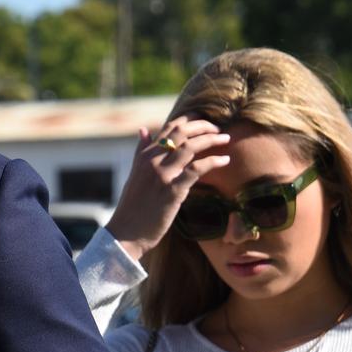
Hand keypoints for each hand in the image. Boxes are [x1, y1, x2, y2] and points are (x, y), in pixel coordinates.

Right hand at [105, 116, 230, 260]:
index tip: (203, 120)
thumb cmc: (131, 206)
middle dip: (202, 126)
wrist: (125, 232)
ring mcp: (162, 175)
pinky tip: (225, 161)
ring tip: (225, 139)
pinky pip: (196, 170)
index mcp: (144, 156)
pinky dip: (213, 162)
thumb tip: (143, 130)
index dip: (188, 120)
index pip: (168, 128)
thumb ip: (141, 151)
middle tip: (217, 128)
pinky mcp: (172, 191)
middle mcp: (152, 161)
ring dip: (211, 140)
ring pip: (190, 147)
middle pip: (181, 133)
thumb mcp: (135, 174)